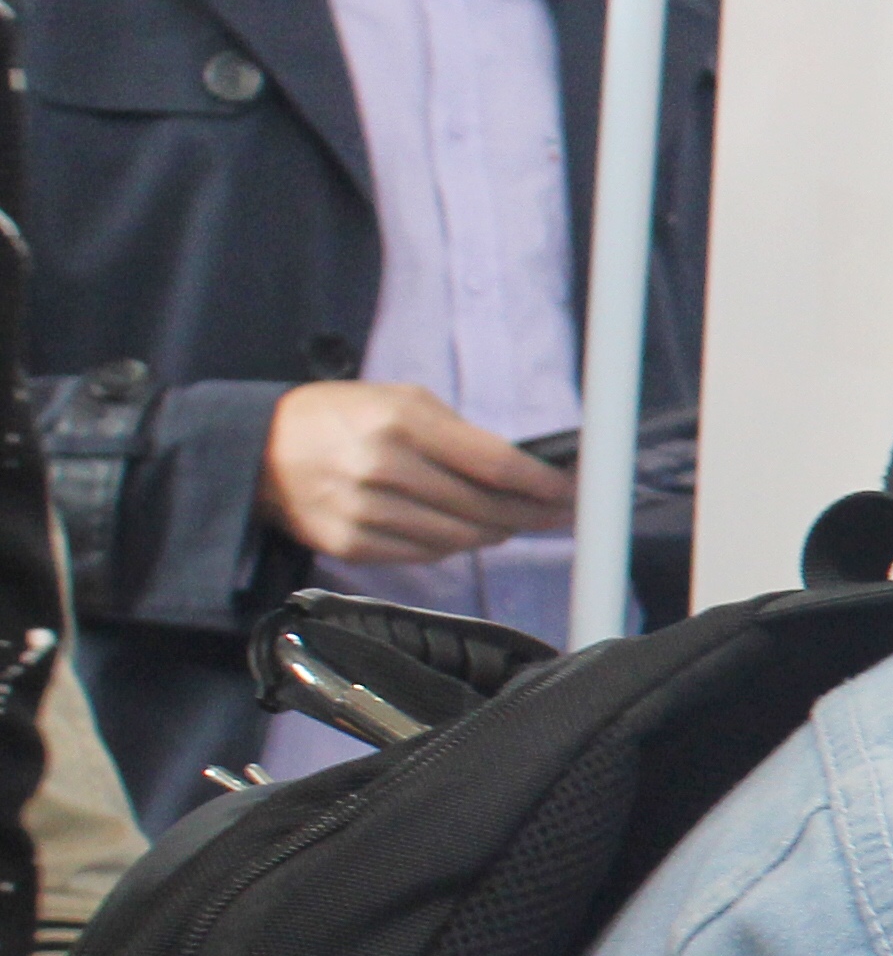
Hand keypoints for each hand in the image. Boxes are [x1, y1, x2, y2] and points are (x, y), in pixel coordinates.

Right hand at [259, 380, 576, 561]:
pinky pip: (425, 554)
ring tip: (513, 521)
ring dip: (496, 531)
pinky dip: (453, 545)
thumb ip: (460, 434)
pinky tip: (464, 531)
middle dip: (531, 513)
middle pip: (483, 507)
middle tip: (560, 513)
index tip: (573, 492)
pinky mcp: (350, 544)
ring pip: (460, 537)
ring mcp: (364, 511)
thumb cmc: (340, 416)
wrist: (255, 449)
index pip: (495, 464)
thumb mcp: (400, 400)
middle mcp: (383, 468)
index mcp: (401, 423)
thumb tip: (522, 470)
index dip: (543, 484)